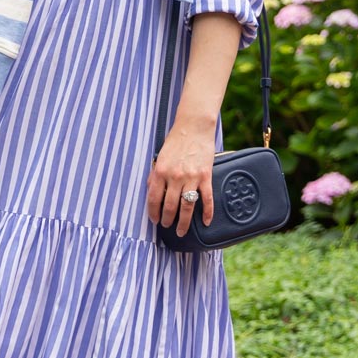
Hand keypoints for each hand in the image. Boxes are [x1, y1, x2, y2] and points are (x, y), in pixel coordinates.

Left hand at [147, 118, 214, 235]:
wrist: (194, 126)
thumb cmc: (176, 140)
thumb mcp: (160, 156)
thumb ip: (155, 174)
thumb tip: (150, 190)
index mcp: (160, 171)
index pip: (154, 199)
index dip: (153, 213)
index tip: (155, 220)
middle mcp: (175, 176)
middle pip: (170, 206)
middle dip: (168, 220)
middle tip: (168, 226)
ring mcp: (191, 177)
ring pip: (186, 207)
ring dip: (183, 222)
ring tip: (181, 230)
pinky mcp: (205, 176)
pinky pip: (206, 198)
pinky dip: (207, 212)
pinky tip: (205, 221)